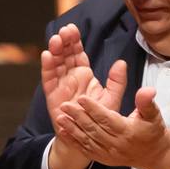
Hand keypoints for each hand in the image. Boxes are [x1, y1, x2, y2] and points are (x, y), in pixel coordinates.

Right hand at [40, 26, 127, 168]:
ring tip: (56, 40)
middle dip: (64, 42)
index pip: (78, 53)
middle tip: (65, 30)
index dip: (75, 41)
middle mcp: (71, 77)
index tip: (73, 29)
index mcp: (84, 75)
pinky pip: (49, 80)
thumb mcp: (112, 98)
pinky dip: (47, 68)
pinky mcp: (53, 96)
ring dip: (55, 51)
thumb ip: (117, 82)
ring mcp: (61, 85)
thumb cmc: (100, 119)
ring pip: (56, 64)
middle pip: (65, 55)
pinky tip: (47, 55)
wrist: (88, 139)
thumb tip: (121, 63)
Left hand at [61, 86, 169, 168]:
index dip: (94, 109)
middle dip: (78, 117)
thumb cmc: (153, 131)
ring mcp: (108, 153)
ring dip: (72, 129)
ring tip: (59, 117)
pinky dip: (73, 141)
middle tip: (65, 105)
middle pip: (94, 129)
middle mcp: (116, 144)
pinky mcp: (102, 158)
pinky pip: (85, 150)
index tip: (82, 98)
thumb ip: (146, 102)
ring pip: (87, 140)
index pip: (107, 119)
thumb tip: (147, 90)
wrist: (154, 155)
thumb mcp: (154, 114)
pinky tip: (62, 132)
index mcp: (127, 131)